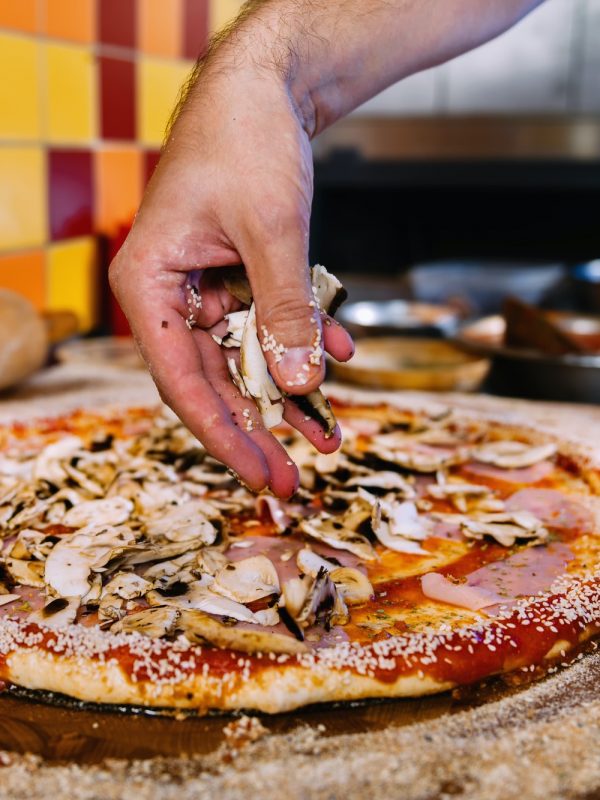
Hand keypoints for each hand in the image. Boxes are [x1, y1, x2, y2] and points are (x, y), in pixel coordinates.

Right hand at [109, 64, 353, 498]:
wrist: (264, 86)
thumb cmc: (246, 141)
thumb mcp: (272, 233)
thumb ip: (286, 312)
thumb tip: (301, 387)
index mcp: (148, 284)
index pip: (183, 382)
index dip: (225, 434)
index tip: (262, 475)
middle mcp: (169, 291)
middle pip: (212, 380)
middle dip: (258, 427)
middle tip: (293, 476)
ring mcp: (203, 284)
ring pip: (245, 357)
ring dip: (289, 390)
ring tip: (326, 433)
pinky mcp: (236, 274)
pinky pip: (268, 321)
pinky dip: (303, 337)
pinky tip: (339, 355)